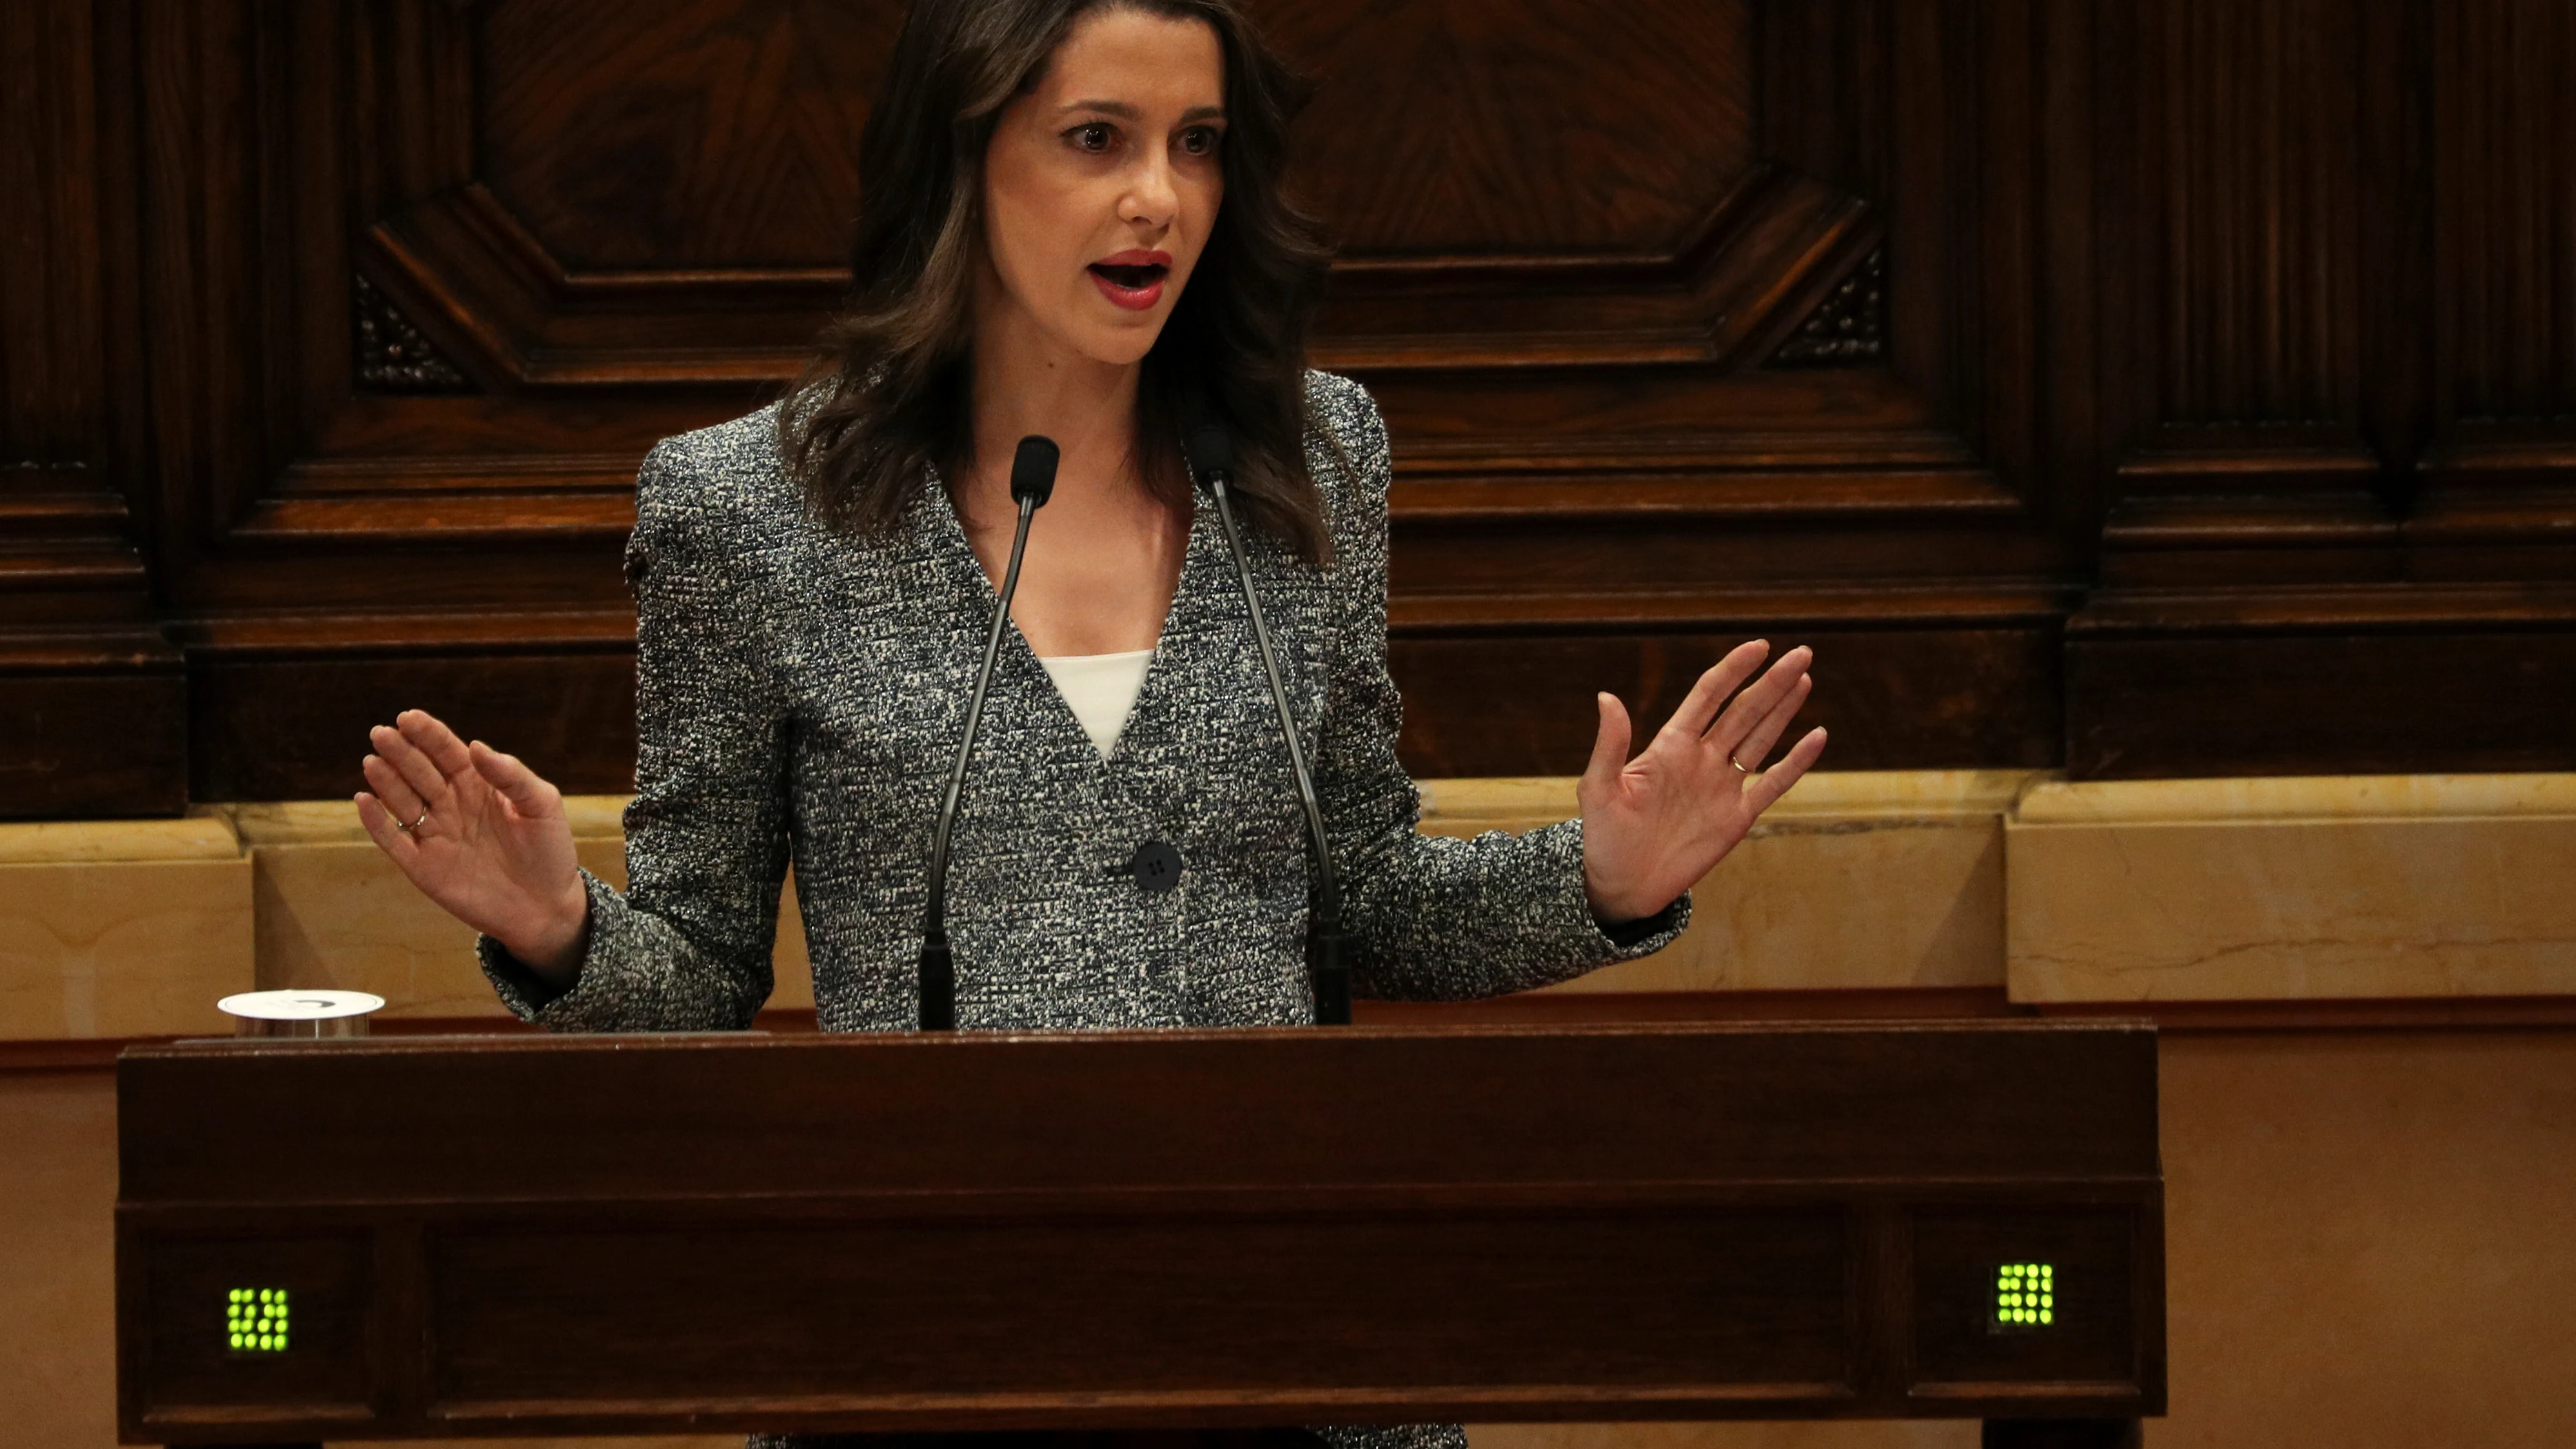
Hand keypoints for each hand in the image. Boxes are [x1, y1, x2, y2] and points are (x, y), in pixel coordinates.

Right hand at [355, 709, 589, 978]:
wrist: (545, 906)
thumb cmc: (549, 850)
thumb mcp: (542, 806)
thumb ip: (512, 776)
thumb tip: (477, 746)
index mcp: (478, 783)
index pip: (447, 751)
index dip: (427, 734)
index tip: (408, 717)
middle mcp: (450, 804)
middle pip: (419, 771)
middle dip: (401, 752)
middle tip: (382, 733)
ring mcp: (434, 833)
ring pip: (402, 801)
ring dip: (386, 782)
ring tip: (374, 761)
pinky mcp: (422, 866)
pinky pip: (393, 840)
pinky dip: (377, 822)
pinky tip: (365, 801)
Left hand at [1577, 640, 1828, 922]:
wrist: (1622, 884)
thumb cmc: (1604, 835)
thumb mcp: (1599, 788)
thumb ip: (1609, 745)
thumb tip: (1606, 696)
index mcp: (1670, 745)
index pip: (1708, 696)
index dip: (1733, 670)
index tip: (1758, 646)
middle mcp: (1701, 759)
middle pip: (1743, 711)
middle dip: (1771, 682)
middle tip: (1802, 653)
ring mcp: (1722, 786)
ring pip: (1761, 738)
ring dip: (1784, 709)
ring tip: (1805, 678)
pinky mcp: (1737, 817)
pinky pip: (1773, 784)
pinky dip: (1796, 762)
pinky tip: (1817, 735)